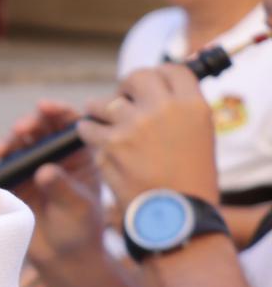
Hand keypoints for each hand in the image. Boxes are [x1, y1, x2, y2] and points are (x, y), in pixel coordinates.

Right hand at [0, 99, 108, 263]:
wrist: (62, 258)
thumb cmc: (81, 231)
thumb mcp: (78, 208)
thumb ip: (63, 187)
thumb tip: (44, 171)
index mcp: (80, 157)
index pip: (70, 126)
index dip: (58, 111)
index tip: (44, 107)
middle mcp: (55, 157)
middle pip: (41, 129)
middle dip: (28, 124)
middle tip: (20, 129)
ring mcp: (33, 168)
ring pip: (19, 143)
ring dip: (9, 140)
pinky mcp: (15, 180)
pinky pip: (5, 162)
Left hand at [77, 65, 219, 206]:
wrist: (177, 216)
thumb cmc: (190, 180)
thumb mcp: (198, 137)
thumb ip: (178, 110)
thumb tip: (156, 90)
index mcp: (192, 105)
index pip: (172, 70)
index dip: (158, 76)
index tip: (150, 86)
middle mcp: (163, 109)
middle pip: (136, 77)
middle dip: (126, 88)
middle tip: (123, 100)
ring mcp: (134, 126)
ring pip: (103, 102)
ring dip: (100, 110)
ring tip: (104, 121)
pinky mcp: (109, 145)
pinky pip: (88, 128)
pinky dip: (88, 133)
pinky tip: (94, 140)